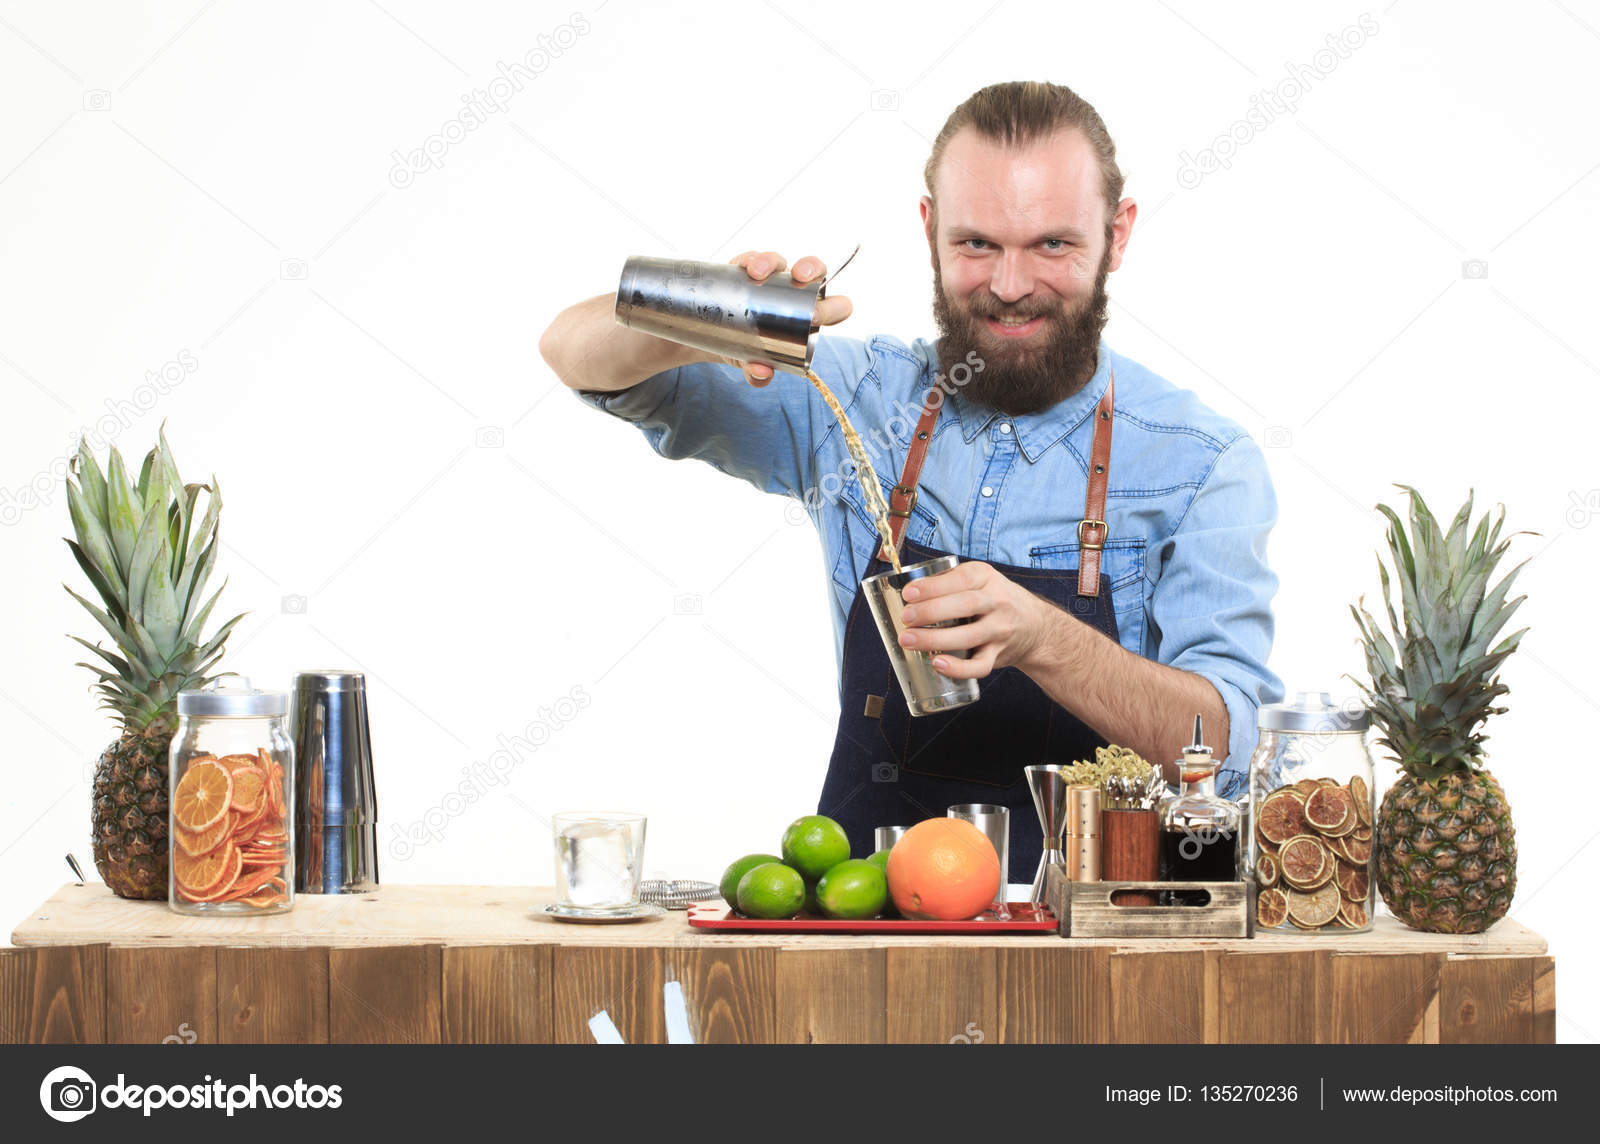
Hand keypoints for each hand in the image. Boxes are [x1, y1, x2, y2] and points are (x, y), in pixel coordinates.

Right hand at [725, 251, 852, 385]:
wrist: (717, 336)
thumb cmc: (749, 349)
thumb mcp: (752, 364)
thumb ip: (757, 373)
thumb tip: (760, 371)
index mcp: (810, 315)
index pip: (835, 306)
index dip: (834, 307)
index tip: (815, 317)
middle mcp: (795, 291)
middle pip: (814, 271)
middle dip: (810, 269)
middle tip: (799, 279)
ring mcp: (772, 277)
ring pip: (780, 261)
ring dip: (771, 262)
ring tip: (757, 273)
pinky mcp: (747, 269)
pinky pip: (751, 258)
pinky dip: (748, 260)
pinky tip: (743, 267)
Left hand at [896, 561, 1057, 679]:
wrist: (1035, 625)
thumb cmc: (993, 600)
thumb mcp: (979, 580)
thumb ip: (948, 581)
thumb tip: (903, 590)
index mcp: (986, 577)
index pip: (961, 579)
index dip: (934, 587)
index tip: (908, 594)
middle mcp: (997, 601)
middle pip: (965, 605)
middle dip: (931, 611)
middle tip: (905, 618)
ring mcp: (1000, 629)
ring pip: (969, 636)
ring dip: (935, 640)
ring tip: (908, 641)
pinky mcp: (999, 654)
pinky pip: (980, 665)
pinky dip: (959, 668)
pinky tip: (938, 664)